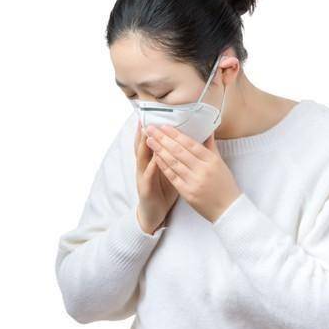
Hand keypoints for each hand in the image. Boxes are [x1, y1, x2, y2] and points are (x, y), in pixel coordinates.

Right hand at [134, 120, 178, 234]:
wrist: (153, 213)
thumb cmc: (163, 192)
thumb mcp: (169, 172)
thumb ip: (175, 158)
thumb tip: (186, 144)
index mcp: (152, 161)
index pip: (152, 142)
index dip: (153, 129)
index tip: (155, 115)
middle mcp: (146, 167)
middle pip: (144, 146)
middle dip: (146, 132)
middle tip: (147, 117)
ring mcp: (143, 177)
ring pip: (143, 158)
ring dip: (145, 145)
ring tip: (147, 133)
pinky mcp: (145, 188)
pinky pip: (149, 176)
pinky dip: (152, 167)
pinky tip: (156, 159)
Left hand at [144, 124, 241, 222]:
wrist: (228, 209)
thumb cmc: (225, 185)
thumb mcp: (220, 163)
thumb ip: (211, 147)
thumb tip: (207, 130)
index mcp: (212, 160)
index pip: (191, 144)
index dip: (176, 134)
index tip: (164, 126)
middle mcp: (203, 170)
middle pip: (179, 151)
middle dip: (163, 138)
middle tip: (151, 129)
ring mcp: (194, 182)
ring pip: (174, 162)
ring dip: (160, 150)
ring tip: (150, 141)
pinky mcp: (187, 193)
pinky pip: (172, 177)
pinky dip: (163, 166)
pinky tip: (156, 158)